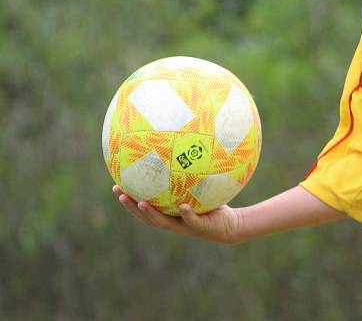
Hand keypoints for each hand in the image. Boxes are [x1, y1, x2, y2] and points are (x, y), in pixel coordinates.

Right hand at [112, 185, 243, 243]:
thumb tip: (183, 149)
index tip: (115, 186)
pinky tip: (182, 205)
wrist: (230, 226)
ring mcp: (185, 225)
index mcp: (169, 213)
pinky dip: (186, 214)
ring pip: (164, 222)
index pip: (144, 207)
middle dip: (131, 206)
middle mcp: (173, 221)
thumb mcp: (201, 188)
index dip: (129, 200)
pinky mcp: (201, 227)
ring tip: (142, 202)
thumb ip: (191, 174)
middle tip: (120, 193)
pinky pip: (192, 220)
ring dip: (151, 213)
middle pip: (146, 216)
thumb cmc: (212, 204)